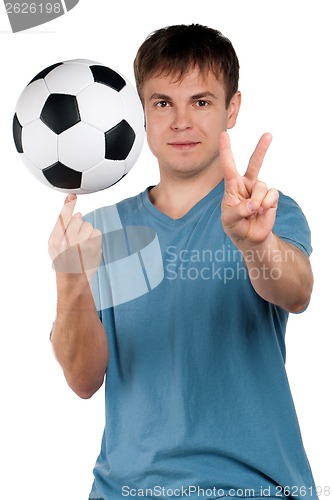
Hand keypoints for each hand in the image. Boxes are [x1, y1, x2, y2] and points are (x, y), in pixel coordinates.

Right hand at [48, 194, 101, 281]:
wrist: (73, 281)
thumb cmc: (65, 262)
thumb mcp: (55, 246)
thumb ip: (61, 227)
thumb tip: (73, 208)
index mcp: (54, 240)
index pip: (62, 218)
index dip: (68, 205)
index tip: (72, 196)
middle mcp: (66, 241)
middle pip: (78, 219)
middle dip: (79, 226)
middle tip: (76, 239)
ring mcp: (80, 245)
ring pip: (88, 225)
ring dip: (88, 233)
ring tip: (83, 246)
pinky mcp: (92, 248)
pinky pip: (97, 233)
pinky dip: (95, 239)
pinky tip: (90, 249)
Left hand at [220, 131, 278, 248]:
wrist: (250, 238)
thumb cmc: (235, 226)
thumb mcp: (229, 219)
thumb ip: (239, 211)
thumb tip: (254, 204)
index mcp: (232, 186)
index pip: (228, 166)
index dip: (226, 150)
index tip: (223, 134)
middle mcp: (247, 184)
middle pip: (255, 163)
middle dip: (262, 149)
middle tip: (268, 134)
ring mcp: (259, 190)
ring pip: (261, 186)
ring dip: (257, 201)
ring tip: (254, 212)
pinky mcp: (271, 197)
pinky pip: (272, 195)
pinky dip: (267, 205)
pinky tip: (262, 212)